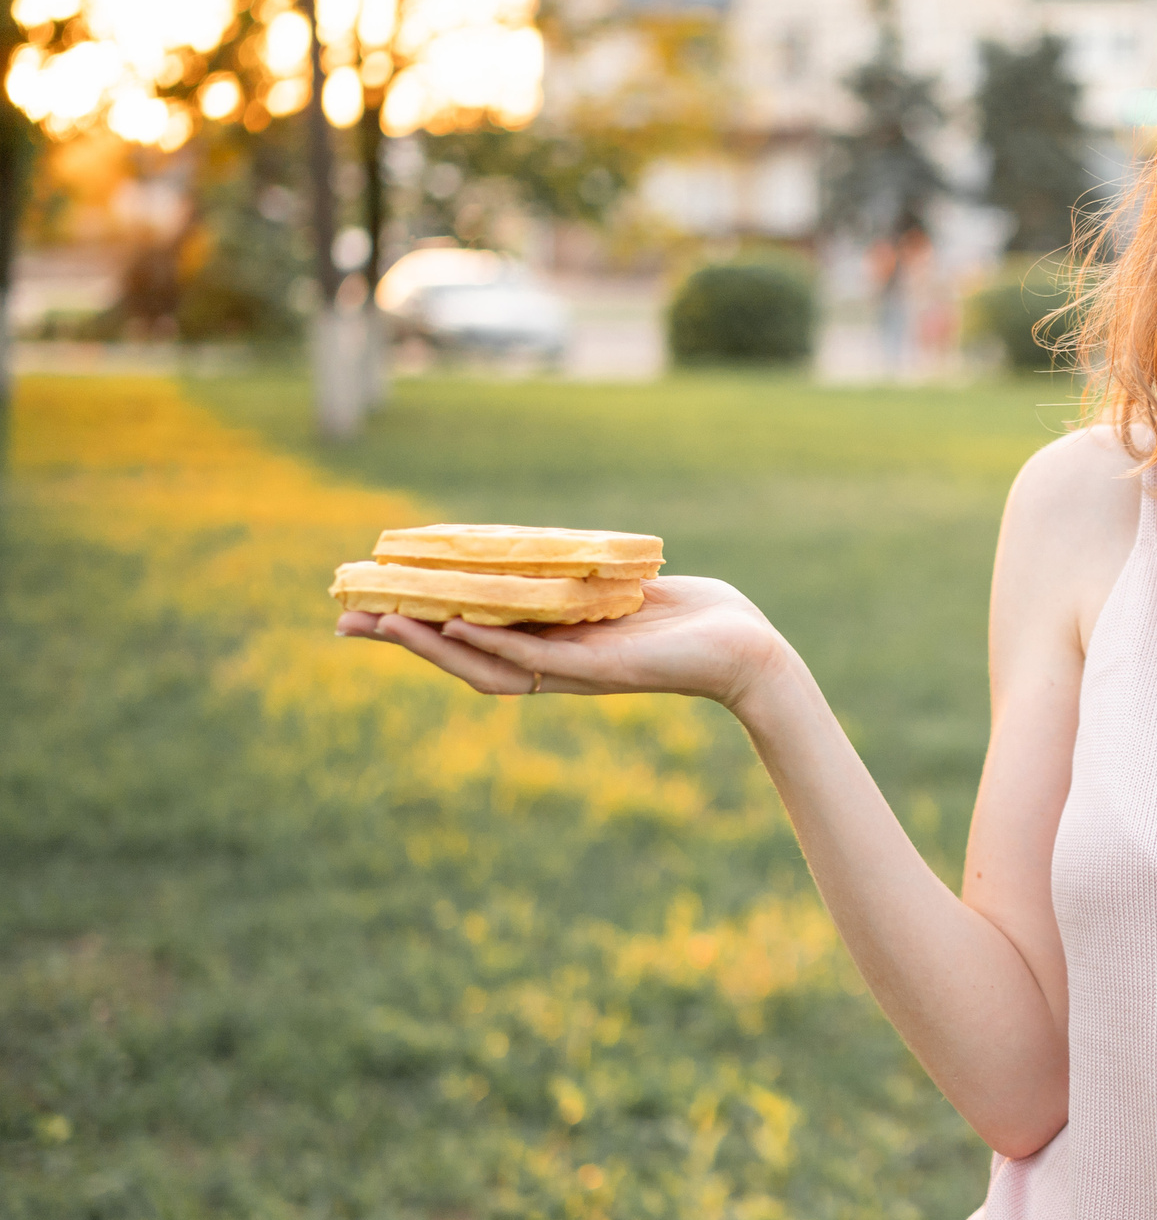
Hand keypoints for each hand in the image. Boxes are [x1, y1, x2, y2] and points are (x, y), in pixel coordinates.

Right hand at [336, 575, 792, 711]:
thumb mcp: (622, 588)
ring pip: (486, 662)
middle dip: (402, 639)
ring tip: (383, 624)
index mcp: (554, 644)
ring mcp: (574, 670)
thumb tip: (546, 549)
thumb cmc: (696, 616)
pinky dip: (495, 643)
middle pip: (460, 655)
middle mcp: (554, 663)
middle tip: (344, 622)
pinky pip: (535, 659)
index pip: (470, 636)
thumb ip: (579, 579)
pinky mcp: (601, 670)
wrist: (749, 647)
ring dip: (432, 644)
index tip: (366, 606)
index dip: (417, 625)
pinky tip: (454, 628)